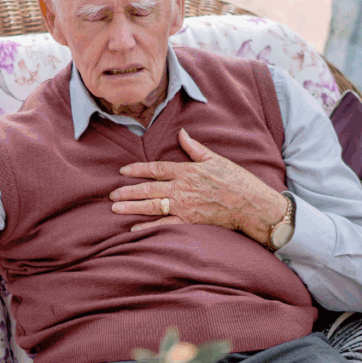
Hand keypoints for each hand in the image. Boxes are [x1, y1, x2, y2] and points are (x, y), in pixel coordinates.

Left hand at [109, 128, 286, 245]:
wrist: (250, 204)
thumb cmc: (235, 179)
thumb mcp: (214, 159)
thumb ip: (194, 148)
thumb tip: (181, 133)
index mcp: (186, 171)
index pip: (156, 168)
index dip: (137, 169)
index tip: (122, 171)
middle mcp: (181, 188)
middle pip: (148, 189)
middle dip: (127, 191)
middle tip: (111, 194)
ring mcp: (184, 206)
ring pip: (151, 206)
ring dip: (131, 207)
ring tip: (115, 208)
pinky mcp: (188, 221)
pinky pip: (163, 225)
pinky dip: (147, 228)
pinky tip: (133, 230)